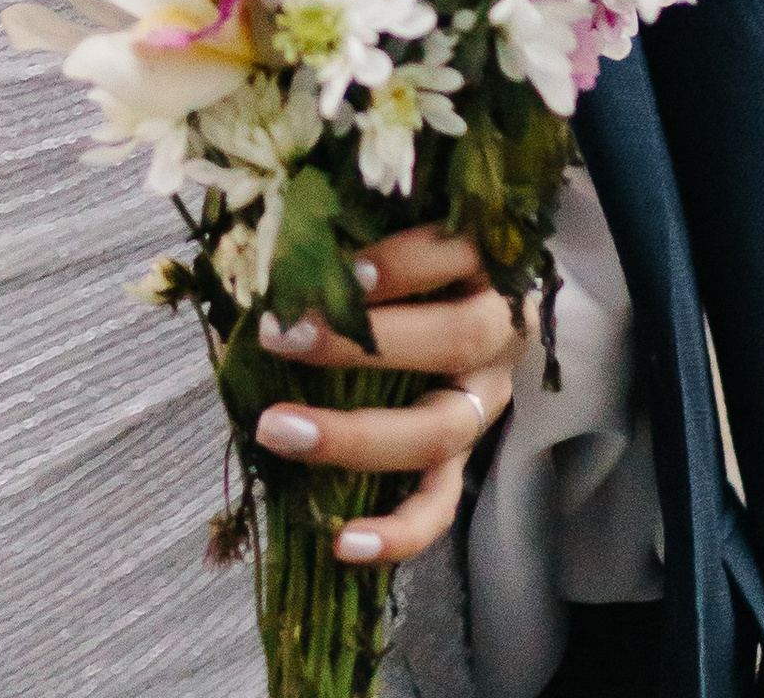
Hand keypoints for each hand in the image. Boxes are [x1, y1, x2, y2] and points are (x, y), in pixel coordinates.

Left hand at [250, 224, 526, 566]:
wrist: (482, 302)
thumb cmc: (417, 251)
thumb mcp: (398, 223)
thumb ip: (353, 220)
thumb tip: (267, 227)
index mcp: (484, 263)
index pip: (453, 254)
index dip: (396, 263)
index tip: (330, 269)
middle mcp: (495, 334)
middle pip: (451, 341)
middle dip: (360, 345)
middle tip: (278, 337)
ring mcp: (483, 402)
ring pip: (441, 430)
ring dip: (356, 436)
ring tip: (276, 428)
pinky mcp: (466, 458)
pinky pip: (442, 505)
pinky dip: (398, 532)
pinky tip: (343, 543)